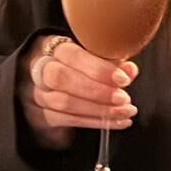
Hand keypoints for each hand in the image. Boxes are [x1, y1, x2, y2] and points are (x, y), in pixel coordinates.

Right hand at [20, 34, 136, 148]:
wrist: (55, 76)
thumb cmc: (79, 63)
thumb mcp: (95, 55)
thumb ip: (112, 61)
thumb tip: (130, 70)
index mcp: (55, 47)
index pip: (72, 55)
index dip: (98, 69)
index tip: (123, 79)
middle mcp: (42, 69)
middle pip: (61, 79)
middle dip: (96, 91)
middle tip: (123, 98)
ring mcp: (40, 93)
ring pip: (63, 103)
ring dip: (99, 110)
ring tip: (125, 111)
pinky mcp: (43, 114)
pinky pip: (67, 121)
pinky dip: (95, 122)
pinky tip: (117, 122)